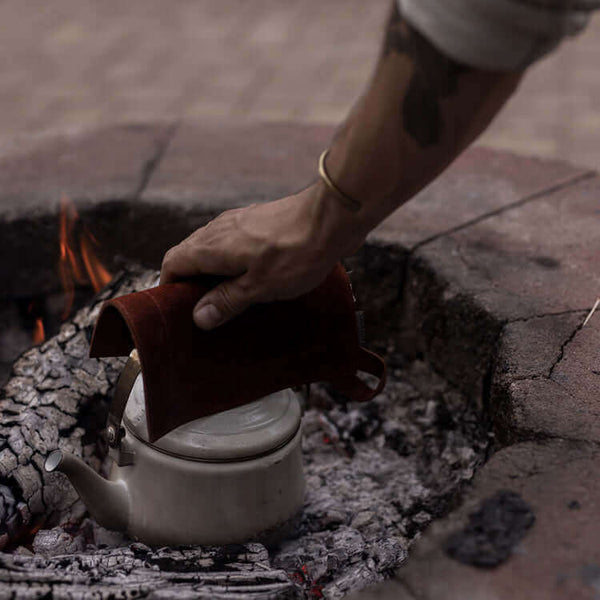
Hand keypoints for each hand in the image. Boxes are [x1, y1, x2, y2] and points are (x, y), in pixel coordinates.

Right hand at [159, 183, 364, 329]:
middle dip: (190, 281)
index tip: (176, 308)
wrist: (331, 217)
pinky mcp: (257, 221)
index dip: (169, 286)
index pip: (172, 263)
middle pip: (189, 254)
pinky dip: (231, 260)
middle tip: (203, 309)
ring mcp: (238, 222)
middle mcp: (218, 229)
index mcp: (211, 246)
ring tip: (226, 297)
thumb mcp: (260, 286)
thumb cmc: (296, 253)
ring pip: (211, 247)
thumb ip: (227, 300)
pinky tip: (249, 276)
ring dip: (212, 271)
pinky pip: (232, 242)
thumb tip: (198, 316)